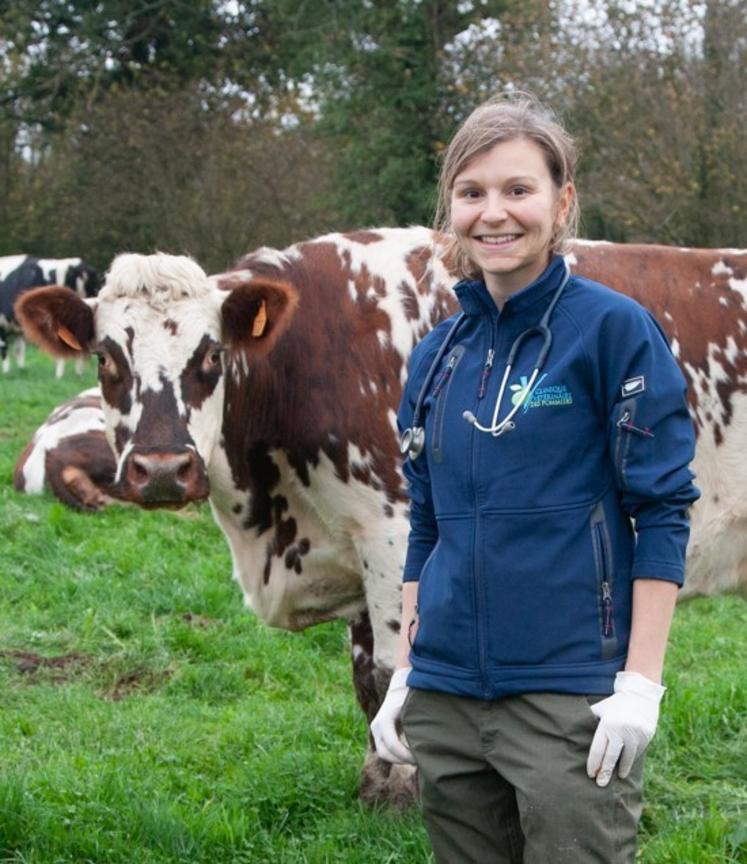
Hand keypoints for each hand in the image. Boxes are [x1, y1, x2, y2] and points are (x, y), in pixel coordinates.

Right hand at [370, 667, 414, 764]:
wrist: (400, 688)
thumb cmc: (410, 697)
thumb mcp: (414, 708)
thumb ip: (418, 724)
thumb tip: (431, 741)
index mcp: (385, 719)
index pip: (392, 744)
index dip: (406, 755)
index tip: (419, 758)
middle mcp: (377, 726)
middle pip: (384, 753)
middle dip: (401, 760)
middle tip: (418, 762)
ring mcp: (376, 730)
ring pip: (383, 754)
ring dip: (398, 759)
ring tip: (415, 759)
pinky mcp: (379, 734)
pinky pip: (385, 750)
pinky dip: (396, 755)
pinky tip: (410, 755)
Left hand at [586, 671, 664, 786]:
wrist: (640, 696)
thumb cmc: (615, 704)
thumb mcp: (600, 708)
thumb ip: (590, 720)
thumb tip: (574, 730)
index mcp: (607, 724)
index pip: (598, 749)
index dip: (593, 763)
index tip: (590, 774)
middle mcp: (621, 731)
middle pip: (611, 757)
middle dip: (605, 772)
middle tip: (600, 784)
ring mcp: (635, 735)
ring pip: (626, 758)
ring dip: (620, 769)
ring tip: (616, 777)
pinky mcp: (645, 737)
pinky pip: (637, 753)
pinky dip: (631, 760)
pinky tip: (626, 765)